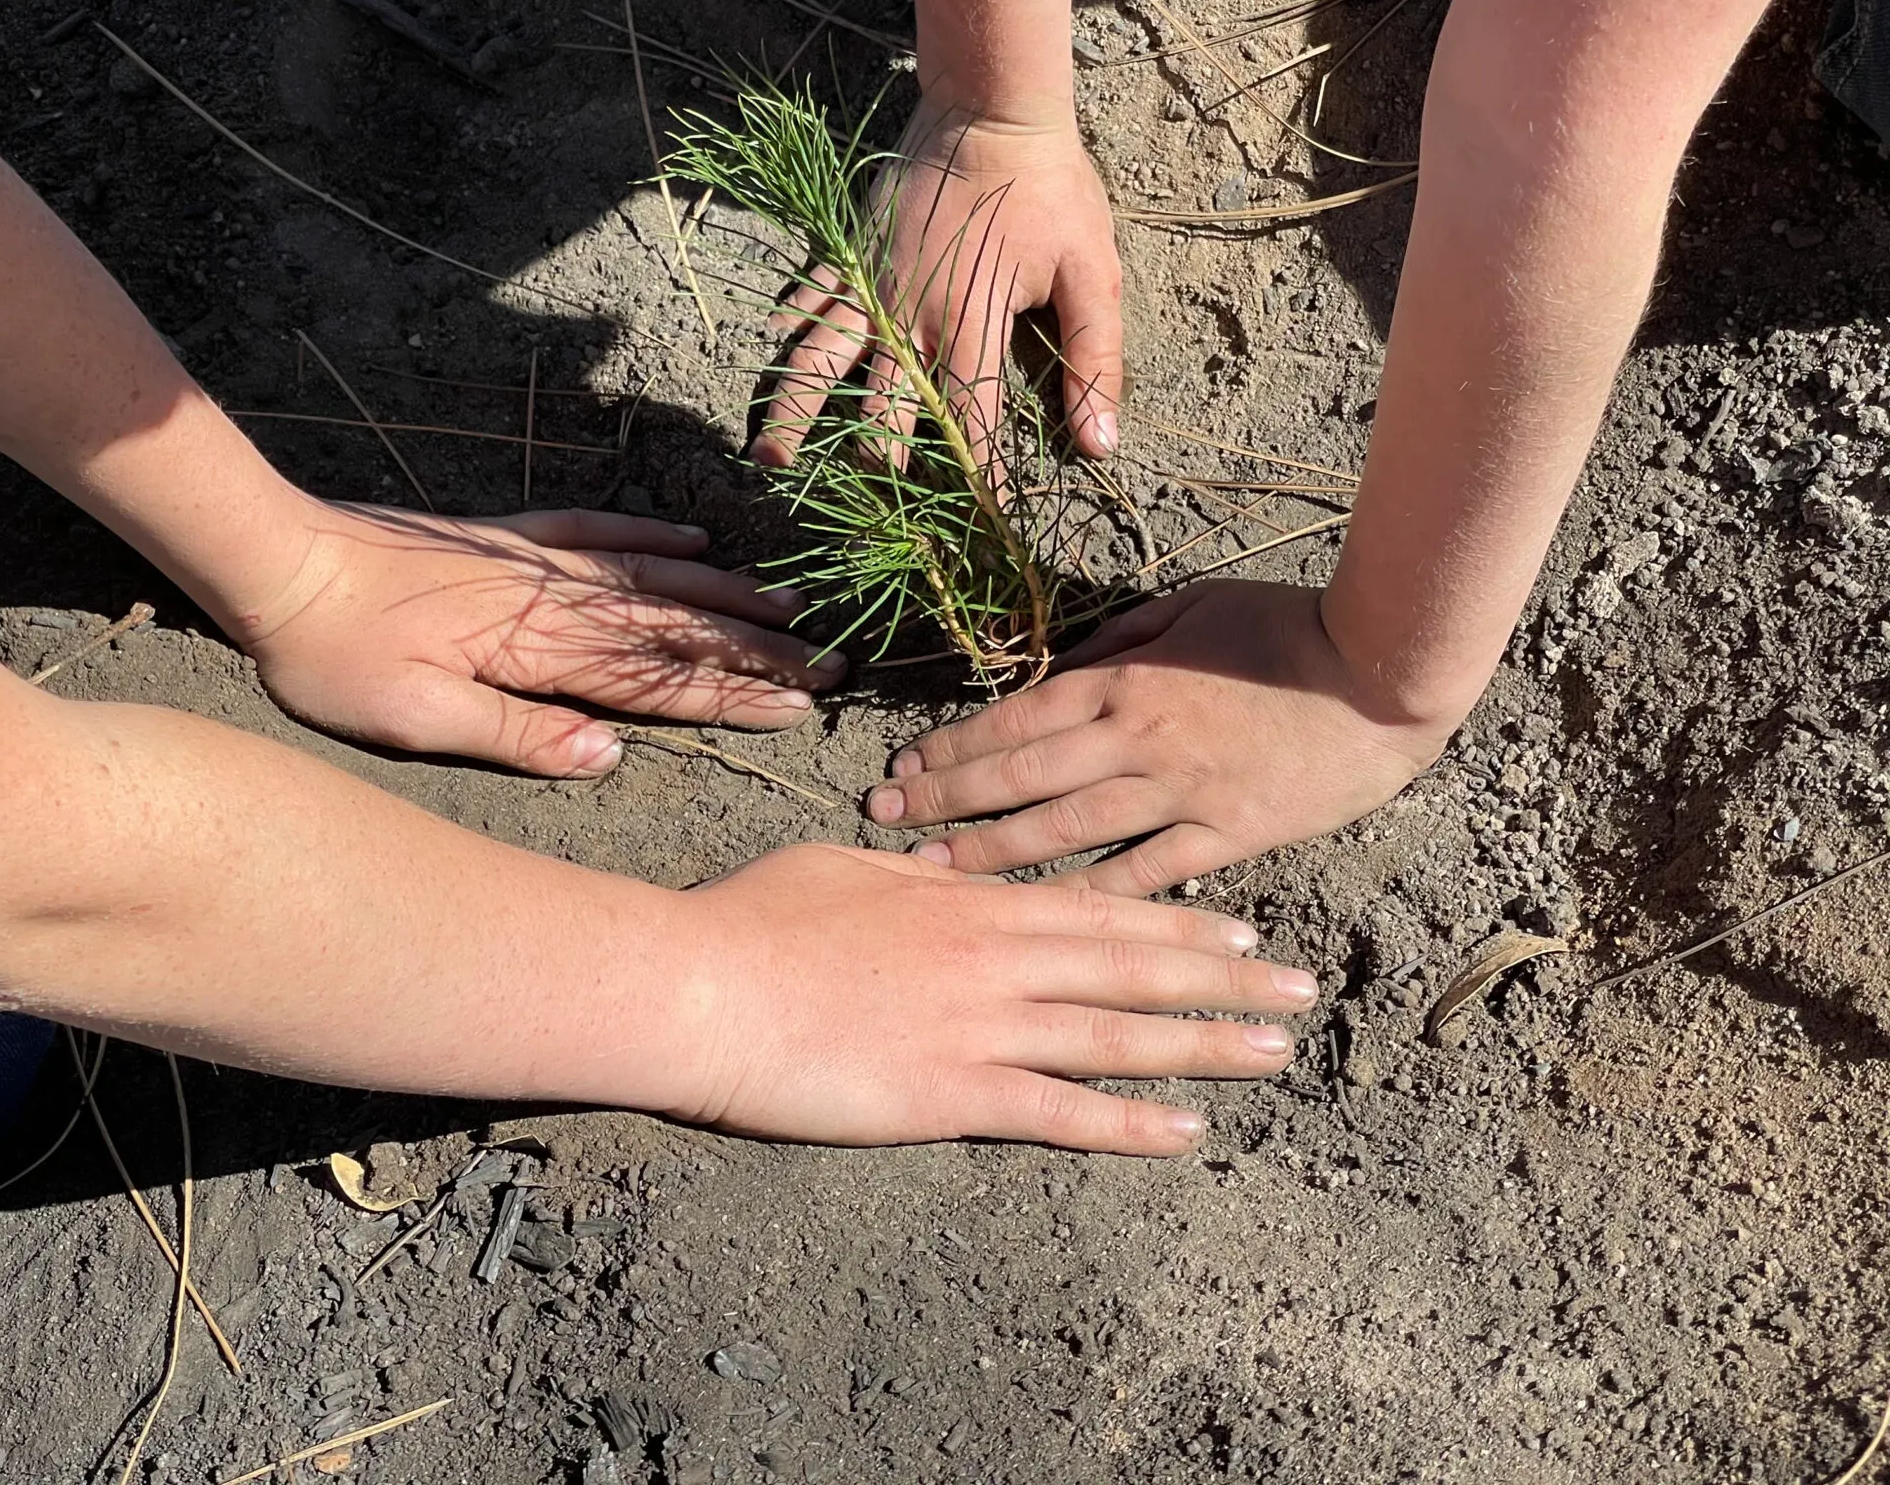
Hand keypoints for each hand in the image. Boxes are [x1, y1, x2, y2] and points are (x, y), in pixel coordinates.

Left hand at [233, 500, 844, 775]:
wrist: (282, 565)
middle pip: (677, 626)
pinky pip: (599, 530)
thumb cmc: (339, 659)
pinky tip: (692, 536)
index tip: (802, 704)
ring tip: (790, 605)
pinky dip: (652, 535)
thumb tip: (610, 756)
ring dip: (724, 592)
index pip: (661, 679)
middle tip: (831, 658)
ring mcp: (534, 561)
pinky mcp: (506, 536)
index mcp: (540, 652)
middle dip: (757, 646)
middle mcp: (554, 600)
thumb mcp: (420, 721)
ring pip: (653, 576)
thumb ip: (520, 735)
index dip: (736, 694)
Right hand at [669, 842, 1314, 1148]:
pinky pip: (1059, 1113)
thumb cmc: (750, 921)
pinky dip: (1128, 1125)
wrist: (700, 985)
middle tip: (1300, 991)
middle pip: (1131, 964)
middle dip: (1223, 977)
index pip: (1094, 907)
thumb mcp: (835, 868)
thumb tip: (934, 864)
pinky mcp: (950, 1093)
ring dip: (1204, 1046)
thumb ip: (900, 871)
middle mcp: (992, 957)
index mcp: (965, 900)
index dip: (1174, 919)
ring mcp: (978, 1025)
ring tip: (1275, 1056)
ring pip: (1116, 1034)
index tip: (1241, 927)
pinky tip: (1188, 1136)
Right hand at [756, 100, 1122, 468]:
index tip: (981, 517)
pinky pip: (805, 297)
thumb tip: (1101, 445)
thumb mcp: (1091, 272)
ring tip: (772, 459)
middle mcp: (909, 315)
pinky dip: (784, 330)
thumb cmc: (1051, 190)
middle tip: (876, 504)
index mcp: (973, 324)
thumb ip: (1094, 360)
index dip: (977, 476)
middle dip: (878, 464)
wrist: (992, 109)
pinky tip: (767, 360)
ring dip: (795, 414)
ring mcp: (868, 283)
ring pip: (818, 361)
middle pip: (882, 410)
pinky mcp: (848, 251)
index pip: (970, 423)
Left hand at [862, 581, 1454, 896]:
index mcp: (1122, 680)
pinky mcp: (1227, 833)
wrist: (1382, 669)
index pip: (1014, 717)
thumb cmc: (1285, 625)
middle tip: (883, 819)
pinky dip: (1092, 896)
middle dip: (945, 797)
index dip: (953, 745)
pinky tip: (1041, 918)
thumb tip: (1058, 669)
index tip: (903, 766)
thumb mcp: (1188, 608)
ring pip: (1066, 829)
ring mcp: (1180, 792)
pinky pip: (1147, 873)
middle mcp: (1135, 738)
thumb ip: (1119, 642)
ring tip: (934, 868)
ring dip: (992, 850)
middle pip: (1020, 775)